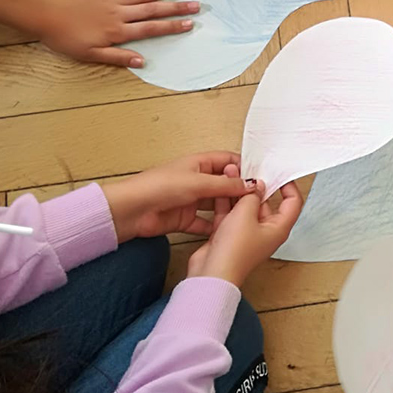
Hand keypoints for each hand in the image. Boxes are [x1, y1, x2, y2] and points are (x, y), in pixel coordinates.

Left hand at [36, 0, 199, 67]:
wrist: (45, 15)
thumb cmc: (66, 38)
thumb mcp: (90, 55)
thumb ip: (117, 57)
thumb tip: (141, 61)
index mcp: (118, 31)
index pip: (151, 28)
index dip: (172, 26)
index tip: (189, 24)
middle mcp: (119, 13)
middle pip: (153, 9)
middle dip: (176, 7)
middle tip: (196, 3)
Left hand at [102, 153, 257, 242]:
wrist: (132, 210)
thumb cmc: (158, 187)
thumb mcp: (198, 182)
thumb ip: (226, 185)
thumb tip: (250, 184)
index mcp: (198, 163)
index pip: (227, 161)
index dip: (244, 168)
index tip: (260, 178)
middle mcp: (196, 180)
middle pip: (224, 184)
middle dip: (239, 191)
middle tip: (257, 200)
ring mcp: (191, 200)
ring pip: (216, 204)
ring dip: (228, 210)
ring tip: (246, 216)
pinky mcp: (184, 218)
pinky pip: (205, 222)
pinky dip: (215, 226)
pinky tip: (227, 231)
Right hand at [187, 175, 302, 283]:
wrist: (212, 273)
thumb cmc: (234, 251)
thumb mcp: (246, 215)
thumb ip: (252, 196)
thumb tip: (257, 185)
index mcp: (278, 228)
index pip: (293, 203)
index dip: (288, 185)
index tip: (279, 171)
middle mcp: (265, 230)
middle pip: (266, 201)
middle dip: (256, 184)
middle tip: (249, 168)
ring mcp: (247, 232)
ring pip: (246, 205)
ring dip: (239, 190)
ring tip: (232, 171)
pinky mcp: (230, 234)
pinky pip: (231, 213)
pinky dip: (227, 201)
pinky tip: (221, 186)